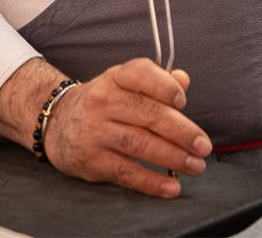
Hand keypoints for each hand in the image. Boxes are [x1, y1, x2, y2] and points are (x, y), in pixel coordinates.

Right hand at [44, 59, 211, 196]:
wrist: (57, 121)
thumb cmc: (103, 101)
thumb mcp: (124, 83)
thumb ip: (156, 81)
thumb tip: (183, 80)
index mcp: (116, 77)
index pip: (141, 73)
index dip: (164, 86)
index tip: (183, 101)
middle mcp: (104, 101)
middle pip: (147, 114)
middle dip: (181, 131)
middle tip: (203, 145)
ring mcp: (96, 131)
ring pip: (139, 144)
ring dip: (172, 157)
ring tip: (196, 165)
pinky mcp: (92, 160)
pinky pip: (126, 172)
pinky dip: (151, 182)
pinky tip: (171, 187)